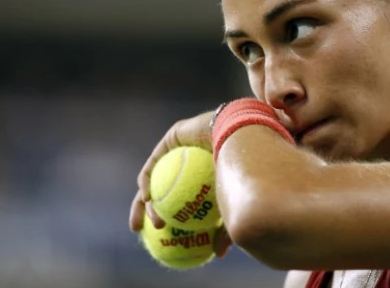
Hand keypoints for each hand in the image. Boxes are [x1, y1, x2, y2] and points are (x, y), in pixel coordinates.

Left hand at [128, 110, 232, 257]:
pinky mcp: (173, 137)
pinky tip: (148, 197)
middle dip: (149, 212)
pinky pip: (155, 162)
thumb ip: (224, 227)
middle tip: (145, 231)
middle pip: (162, 188)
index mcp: (203, 176)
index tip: (162, 237)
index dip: (168, 218)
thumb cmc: (242, 173)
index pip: (179, 199)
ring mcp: (181, 148)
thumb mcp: (232, 206)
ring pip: (156, 178)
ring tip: (148, 221)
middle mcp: (190, 161)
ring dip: (148, 202)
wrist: (243, 138)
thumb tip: (218, 253)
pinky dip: (148, 180)